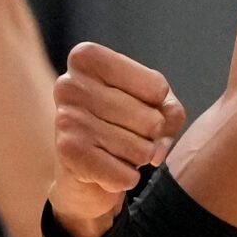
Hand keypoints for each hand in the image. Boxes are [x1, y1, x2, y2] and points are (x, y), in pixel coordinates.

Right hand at [51, 40, 185, 236]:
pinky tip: (107, 169)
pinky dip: (126, 178)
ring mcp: (66, 118)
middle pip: (152, 120)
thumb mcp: (155, 104)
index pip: (158, 87)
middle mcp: (70, 83)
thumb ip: (171, 114)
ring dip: (138, 158)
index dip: (158, 105)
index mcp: (87, 58)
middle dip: (149, 137)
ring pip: (141, 150)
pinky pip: (125, 175)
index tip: (134, 106)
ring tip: (116, 151)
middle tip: (125, 135)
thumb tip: (155, 151)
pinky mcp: (67, 152)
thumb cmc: (122, 123)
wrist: (83, 166)